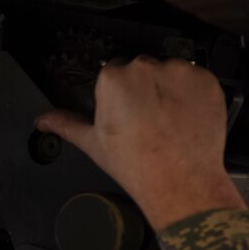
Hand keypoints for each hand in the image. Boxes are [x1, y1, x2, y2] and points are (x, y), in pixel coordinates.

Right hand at [35, 57, 245, 230]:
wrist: (181, 181)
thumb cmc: (136, 164)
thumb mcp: (93, 144)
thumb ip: (66, 124)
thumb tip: (42, 120)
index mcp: (113, 79)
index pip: (114, 73)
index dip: (121, 95)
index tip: (127, 111)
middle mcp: (145, 68)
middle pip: (142, 70)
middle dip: (145, 89)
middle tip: (148, 119)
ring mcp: (178, 73)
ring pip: (170, 72)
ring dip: (170, 89)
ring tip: (169, 120)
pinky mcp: (206, 80)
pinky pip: (197, 79)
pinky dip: (194, 94)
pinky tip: (186, 118)